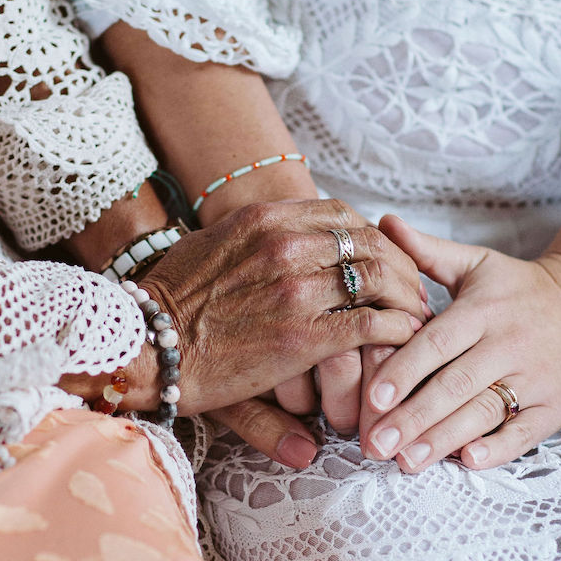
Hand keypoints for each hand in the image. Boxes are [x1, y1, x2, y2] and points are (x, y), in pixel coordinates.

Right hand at [136, 201, 425, 417]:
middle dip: (401, 266)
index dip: (374, 236)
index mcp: (264, 219)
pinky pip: (372, 325)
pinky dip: (398, 329)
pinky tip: (405, 338)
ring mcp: (297, 290)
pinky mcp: (304, 337)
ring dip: (406, 297)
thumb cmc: (169, 300)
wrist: (145, 345)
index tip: (385, 256)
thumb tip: (286, 232)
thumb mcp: (212, 243)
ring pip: (377, 279)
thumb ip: (256, 234)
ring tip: (416, 315)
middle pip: (369, 243)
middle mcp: (286, 246)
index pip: (342, 215)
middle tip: (414, 288)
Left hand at [359, 216, 560, 472]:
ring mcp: (535, 378)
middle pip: (456, 385)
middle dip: (413, 418)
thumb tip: (380, 222)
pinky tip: (468, 461)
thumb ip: (426, 251)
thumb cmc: (518, 287)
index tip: (373, 399)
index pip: (438, 343)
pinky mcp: (555, 406)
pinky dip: (499, 448)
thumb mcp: (477, 263)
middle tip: (374, 446)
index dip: (405, 371)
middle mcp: (509, 344)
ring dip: (445, 440)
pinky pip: (525, 431)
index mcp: (483, 310)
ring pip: (485, 411)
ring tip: (406, 463)